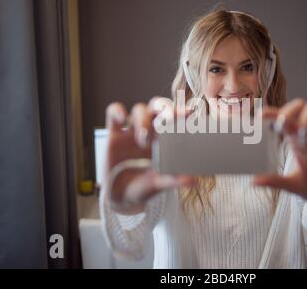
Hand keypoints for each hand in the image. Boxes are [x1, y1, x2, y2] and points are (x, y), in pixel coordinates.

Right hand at [104, 98, 194, 213]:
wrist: (120, 199)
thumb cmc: (143, 188)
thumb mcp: (158, 185)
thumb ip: (173, 180)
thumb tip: (193, 180)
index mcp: (165, 140)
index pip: (175, 120)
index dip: (181, 113)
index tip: (190, 112)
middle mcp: (150, 131)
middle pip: (158, 107)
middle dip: (164, 108)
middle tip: (169, 119)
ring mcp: (131, 132)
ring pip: (139, 109)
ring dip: (143, 119)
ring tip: (143, 139)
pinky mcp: (113, 135)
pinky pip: (113, 114)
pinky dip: (117, 111)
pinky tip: (121, 117)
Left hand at [254, 99, 306, 207]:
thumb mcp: (294, 185)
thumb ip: (275, 181)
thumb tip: (253, 181)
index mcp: (296, 141)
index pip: (283, 119)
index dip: (273, 113)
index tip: (262, 115)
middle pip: (300, 106)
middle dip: (291, 109)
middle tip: (284, 122)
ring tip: (305, 130)